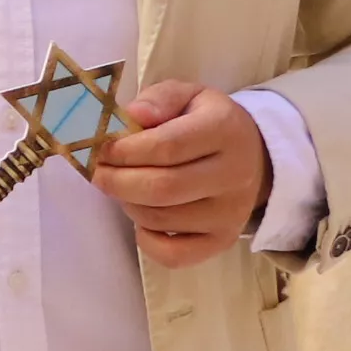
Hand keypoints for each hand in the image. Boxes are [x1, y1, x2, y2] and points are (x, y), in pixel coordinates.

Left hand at [92, 81, 270, 265]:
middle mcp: (234, 174)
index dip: (123, 150)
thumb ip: (158, 100)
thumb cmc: (206, 122)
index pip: (166, 146)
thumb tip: (132, 115)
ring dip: (128, 203)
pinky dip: (146, 240)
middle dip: (116, 181)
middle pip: (161, 188)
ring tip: (123, 186)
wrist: (254, 156)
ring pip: (161, 219)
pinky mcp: (222, 240)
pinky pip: (173, 254)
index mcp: (224, 130)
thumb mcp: (187, 96)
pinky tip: (142, 219)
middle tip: (96, 172)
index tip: (99, 148)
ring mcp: (230, 213)